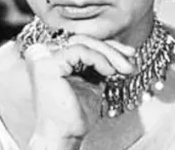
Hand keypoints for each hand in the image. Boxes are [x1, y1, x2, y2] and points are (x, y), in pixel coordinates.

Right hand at [24, 35, 135, 149]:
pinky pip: (81, 51)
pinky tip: (109, 72)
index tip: (129, 55)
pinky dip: (99, 60)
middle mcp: (43, 52)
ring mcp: (43, 56)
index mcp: (52, 54)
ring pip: (84, 42)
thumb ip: (100, 62)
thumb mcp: (93, 80)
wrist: (65, 136)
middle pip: (84, 39)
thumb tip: (124, 50)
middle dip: (112, 49)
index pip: (83, 41)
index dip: (108, 46)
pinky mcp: (48, 63)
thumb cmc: (76, 113)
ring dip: (110, 55)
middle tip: (131, 62)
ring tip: (124, 69)